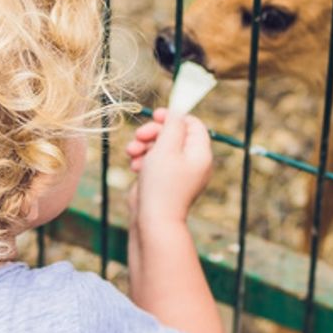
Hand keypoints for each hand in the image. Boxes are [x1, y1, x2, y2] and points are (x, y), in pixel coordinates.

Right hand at [124, 108, 211, 224]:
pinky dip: (142, 159)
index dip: (174, 117)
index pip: (193, 124)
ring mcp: (177, 172)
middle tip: (139, 135)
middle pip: (174, 134)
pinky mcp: (163, 180)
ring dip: (143, 145)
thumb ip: (173, 125)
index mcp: (200, 153)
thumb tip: (176, 112)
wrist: (153, 220)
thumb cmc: (162, 184)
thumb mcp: (167, 147)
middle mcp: (192, 162)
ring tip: (132, 153)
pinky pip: (153, 161)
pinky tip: (134, 166)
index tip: (156, 115)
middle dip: (153, 132)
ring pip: (159, 146)